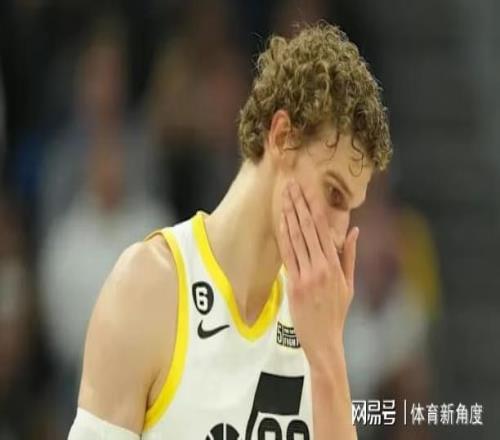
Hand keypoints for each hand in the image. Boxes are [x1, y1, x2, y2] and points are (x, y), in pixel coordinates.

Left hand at [277, 179, 358, 369]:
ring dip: (288, 216)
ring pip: (296, 239)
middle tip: (291, 184)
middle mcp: (321, 267)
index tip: (307, 190)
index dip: (314, 207)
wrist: (324, 339)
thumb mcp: (349, 284)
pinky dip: (283, 237)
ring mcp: (306, 275)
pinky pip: (287, 256)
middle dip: (299, 205)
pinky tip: (280, 222)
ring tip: (283, 197)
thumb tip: (355, 230)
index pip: (324, 229)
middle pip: (308, 229)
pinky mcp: (293, 284)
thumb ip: (350, 255)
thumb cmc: (337, 312)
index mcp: (336, 265)